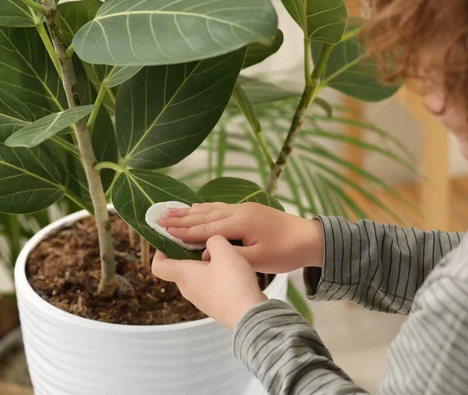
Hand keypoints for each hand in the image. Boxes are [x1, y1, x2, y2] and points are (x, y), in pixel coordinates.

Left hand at [152, 236, 266, 330]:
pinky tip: (234, 270)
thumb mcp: (224, 251)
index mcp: (184, 276)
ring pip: (197, 276)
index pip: (158, 266)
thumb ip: (213, 240)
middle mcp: (189, 289)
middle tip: (205, 241)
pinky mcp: (216, 304)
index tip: (172, 241)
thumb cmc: (233, 284)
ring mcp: (202, 299)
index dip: (160, 251)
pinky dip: (217, 274)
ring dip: (207, 263)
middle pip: (181, 268)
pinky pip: (210, 284)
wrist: (250, 315)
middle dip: (190, 253)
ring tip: (225, 254)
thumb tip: (210, 244)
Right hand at [159, 202, 323, 272]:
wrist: (310, 238)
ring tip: (171, 209)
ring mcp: (244, 208)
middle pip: (203, 214)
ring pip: (211, 208)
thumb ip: (230, 255)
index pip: (204, 227)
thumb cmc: (285, 251)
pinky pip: (221, 207)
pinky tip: (199, 208)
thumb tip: (204, 255)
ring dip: (190, 210)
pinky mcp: (249, 210)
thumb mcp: (258, 260)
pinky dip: (205, 208)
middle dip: (180, 217)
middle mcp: (238, 211)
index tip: (162, 229)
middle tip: (158, 216)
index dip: (182, 230)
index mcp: (239, 222)